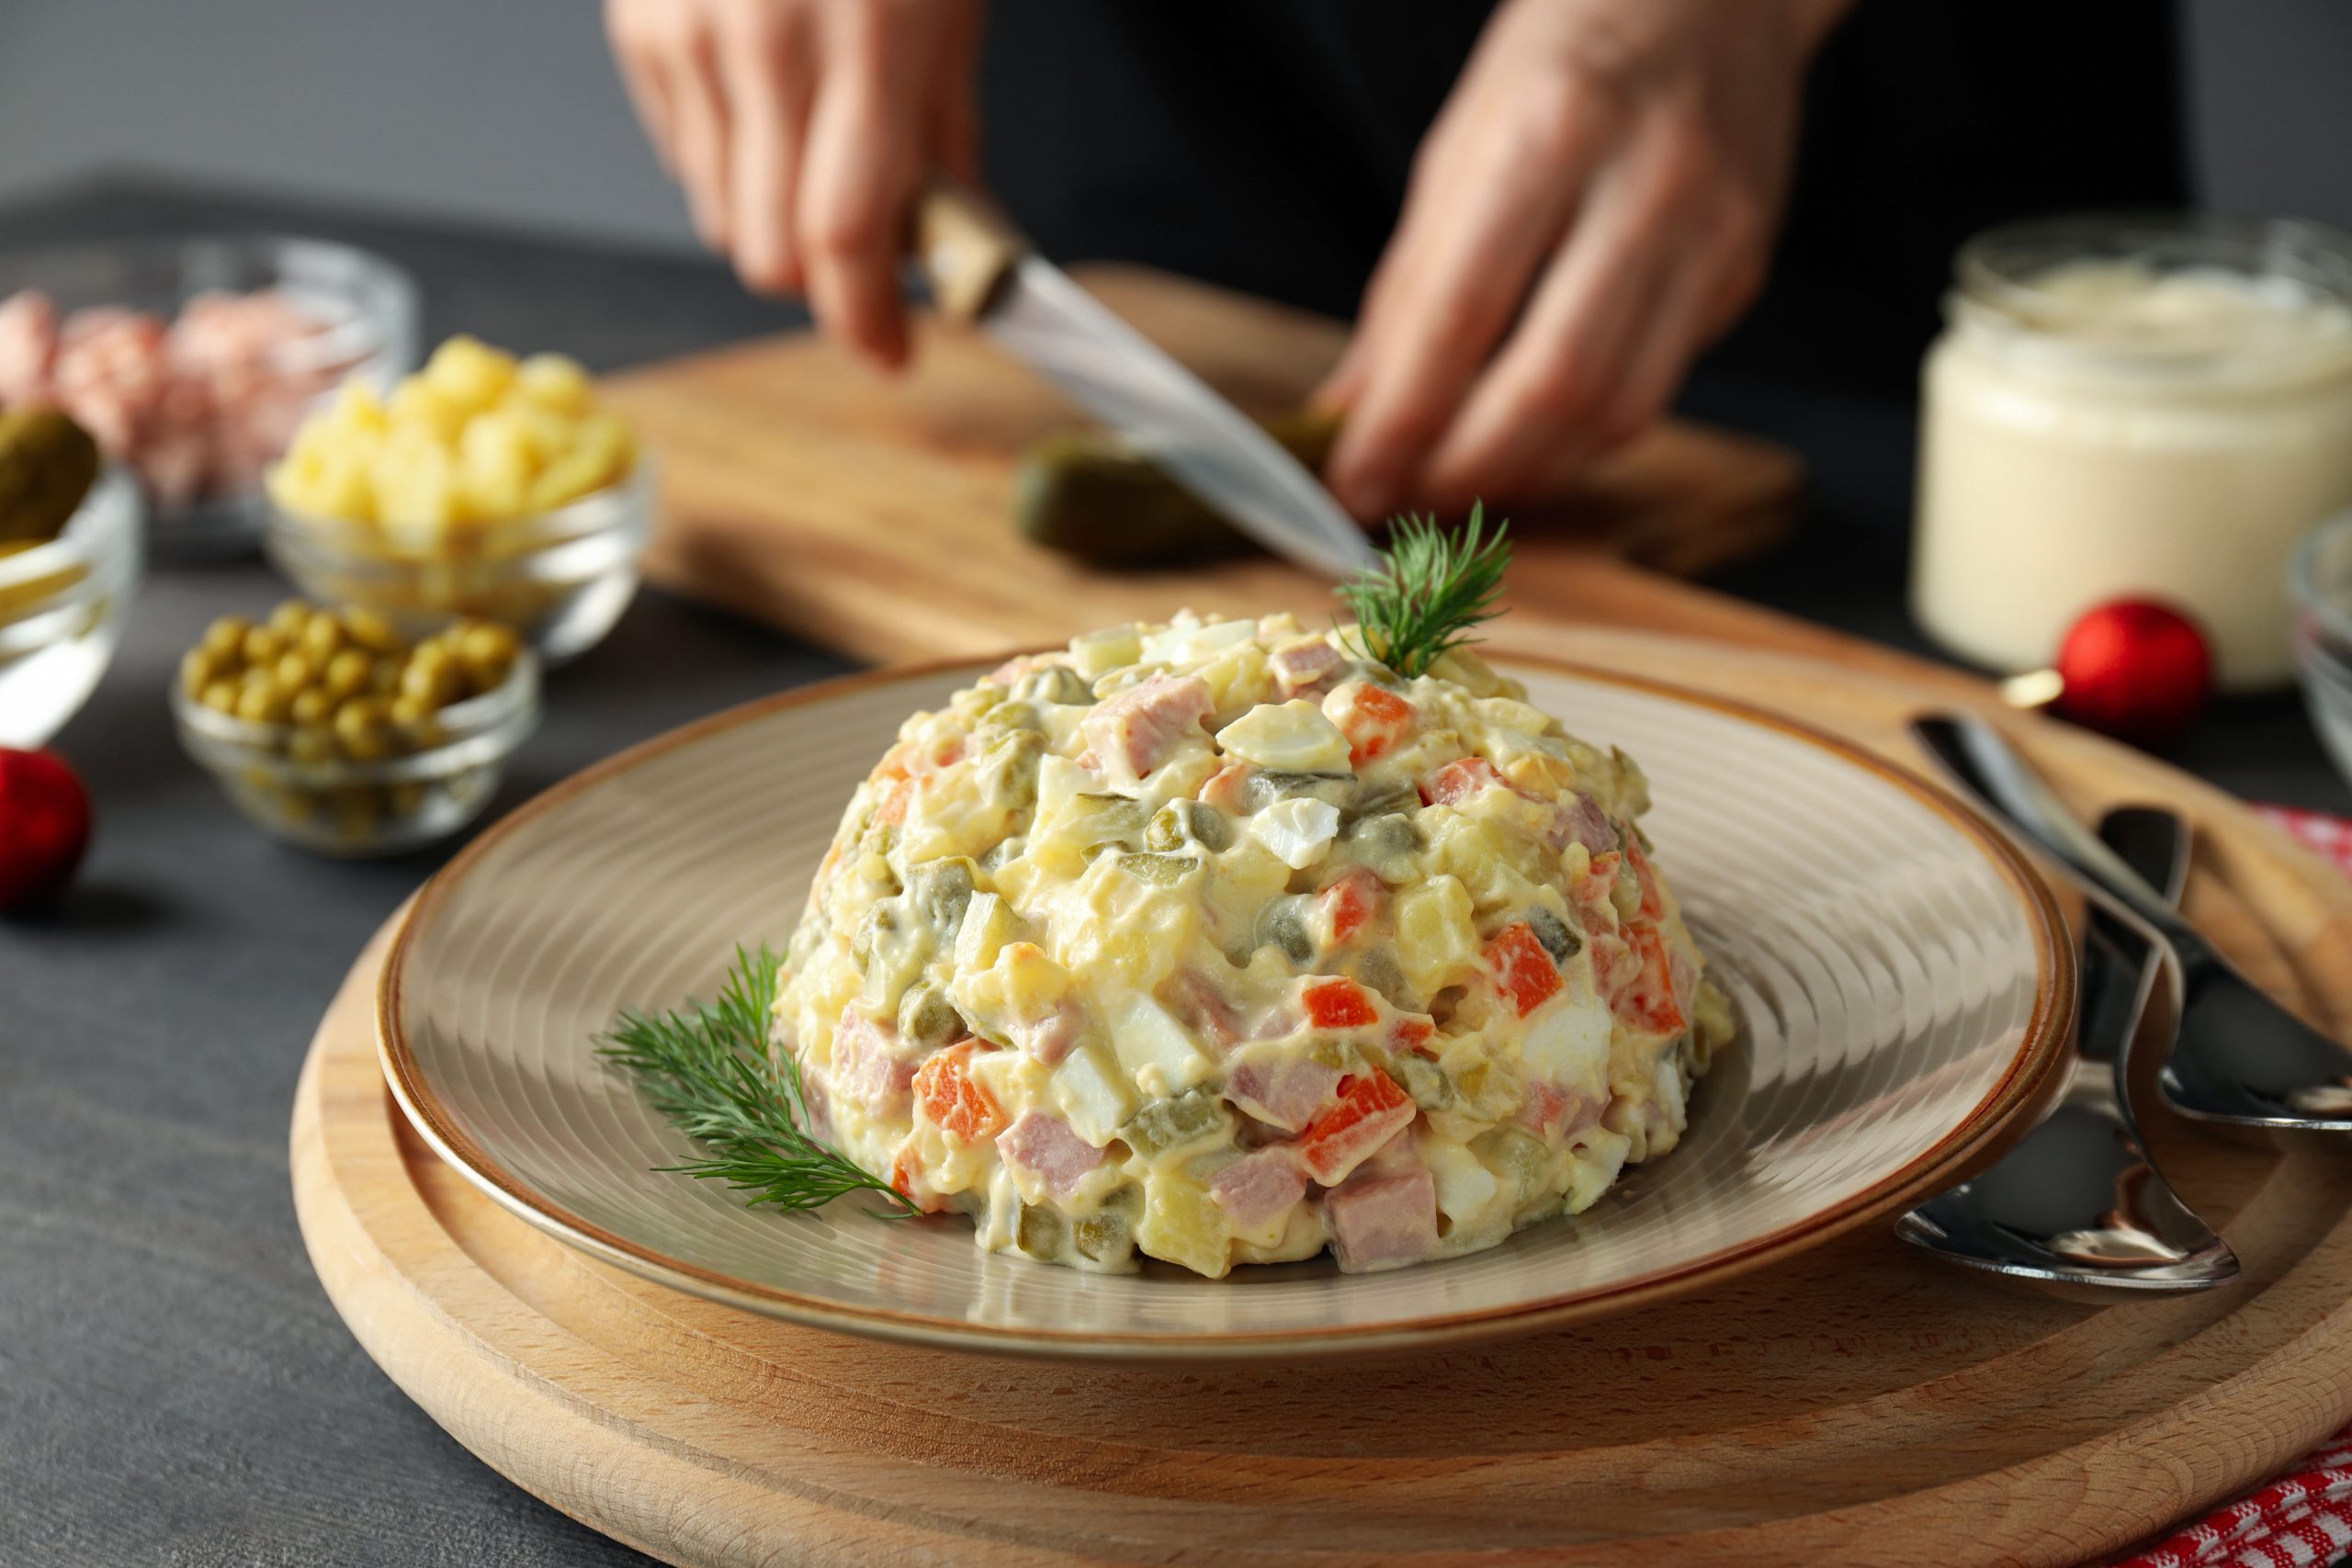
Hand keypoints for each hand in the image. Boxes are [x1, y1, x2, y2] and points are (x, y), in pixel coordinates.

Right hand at [606, 0, 982, 368]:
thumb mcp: (948, 11)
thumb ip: (946, 137)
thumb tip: (954, 243)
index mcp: (865, 44)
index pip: (845, 235)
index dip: (865, 317)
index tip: (891, 349)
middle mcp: (761, 46)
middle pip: (769, 250)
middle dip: (819, 279)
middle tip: (863, 253)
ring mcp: (688, 37)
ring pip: (717, 216)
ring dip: (771, 220)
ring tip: (813, 147)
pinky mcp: (640, 29)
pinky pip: (681, 155)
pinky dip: (726, 160)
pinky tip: (764, 102)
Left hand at [1320, 0, 1846, 517]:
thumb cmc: (1566, 59)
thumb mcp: (1461, 143)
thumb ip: (1410, 284)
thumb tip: (1353, 410)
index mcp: (1551, 131)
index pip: (1461, 315)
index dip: (1401, 421)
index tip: (1353, 481)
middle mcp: (1645, 185)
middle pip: (1551, 383)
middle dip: (1464, 469)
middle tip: (1405, 502)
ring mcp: (1711, 232)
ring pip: (1616, 409)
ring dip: (1525, 471)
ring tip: (1459, 486)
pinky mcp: (1743, 270)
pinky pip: (1656, 389)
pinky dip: (1580, 436)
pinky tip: (1531, 441)